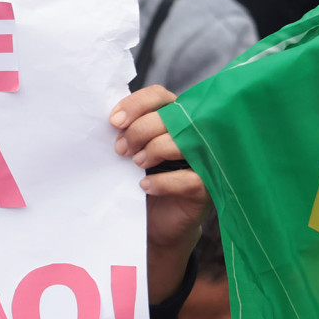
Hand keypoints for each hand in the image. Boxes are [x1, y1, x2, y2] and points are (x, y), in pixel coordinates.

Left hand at [111, 85, 209, 302]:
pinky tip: (145, 186)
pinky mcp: (208, 188)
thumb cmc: (142, 180)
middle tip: (121, 150)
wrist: (156, 223)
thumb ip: (127, 132)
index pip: (159, 96)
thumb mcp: (133, 152)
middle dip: (140, 131)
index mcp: (175, 118)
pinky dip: (162, 181)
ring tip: (136, 165)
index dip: (136, 105)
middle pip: (171, 116)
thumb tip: (110, 119)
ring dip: (153, 151)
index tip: (114, 122)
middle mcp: (195, 134)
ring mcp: (205, 160)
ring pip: (182, 142)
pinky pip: (189, 178)